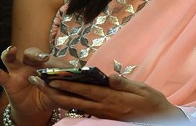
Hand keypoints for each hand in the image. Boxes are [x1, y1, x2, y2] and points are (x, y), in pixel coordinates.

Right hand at [0, 46, 65, 123]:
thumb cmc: (51, 95)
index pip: (50, 59)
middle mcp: (31, 65)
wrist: (38, 108)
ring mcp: (18, 72)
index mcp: (46, 65)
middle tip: (43, 58)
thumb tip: (64, 82)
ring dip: (10, 53)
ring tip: (12, 50)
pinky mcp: (9, 82)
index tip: (62, 66)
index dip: (54, 61)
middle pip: (31, 54)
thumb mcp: (59, 92)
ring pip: (12, 59)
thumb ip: (60, 87)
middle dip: (36, 54)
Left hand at [30, 73, 183, 121]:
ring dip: (58, 97)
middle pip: (74, 100)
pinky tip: (61, 96)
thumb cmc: (152, 102)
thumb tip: (110, 75)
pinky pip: (83, 109)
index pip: (86, 91)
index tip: (53, 78)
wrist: (158, 119)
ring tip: (43, 87)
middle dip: (54, 91)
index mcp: (112, 99)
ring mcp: (102, 113)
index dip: (68, 84)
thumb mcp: (143, 89)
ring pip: (75, 105)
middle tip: (37, 82)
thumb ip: (125, 83)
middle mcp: (103, 107)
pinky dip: (69, 102)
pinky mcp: (103, 116)